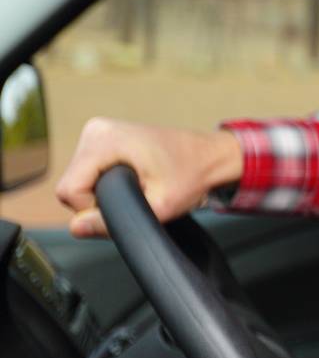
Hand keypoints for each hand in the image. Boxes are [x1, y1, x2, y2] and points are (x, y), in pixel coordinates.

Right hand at [55, 118, 243, 237]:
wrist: (210, 155)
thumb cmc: (191, 176)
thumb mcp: (158, 206)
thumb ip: (113, 221)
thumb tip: (76, 227)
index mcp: (105, 140)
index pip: (69, 189)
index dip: (91, 209)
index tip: (124, 206)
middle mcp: (97, 130)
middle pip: (72, 184)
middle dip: (97, 201)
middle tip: (136, 196)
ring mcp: (98, 131)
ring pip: (78, 179)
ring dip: (101, 192)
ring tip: (136, 186)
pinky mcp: (102, 137)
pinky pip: (87, 171)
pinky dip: (104, 182)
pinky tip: (131, 179)